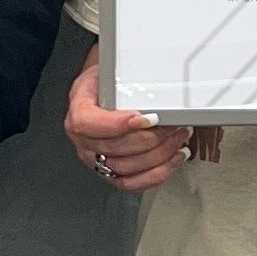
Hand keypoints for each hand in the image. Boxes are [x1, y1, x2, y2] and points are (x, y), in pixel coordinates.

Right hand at [64, 50, 193, 194]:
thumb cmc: (107, 84)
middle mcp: (83, 141)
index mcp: (78, 112)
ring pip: (126, 168)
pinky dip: (156, 175)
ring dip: (159, 155)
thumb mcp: (108, 71)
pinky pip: (131, 184)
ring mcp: (95, 160)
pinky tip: (173, 159)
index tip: (148, 119)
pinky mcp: (109, 174)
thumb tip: (154, 80)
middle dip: (150, 139)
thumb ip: (123, 78)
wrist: (103, 94)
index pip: (88, 123)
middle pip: (113, 148)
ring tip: (178, 138)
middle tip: (173, 126)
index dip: (118, 124)